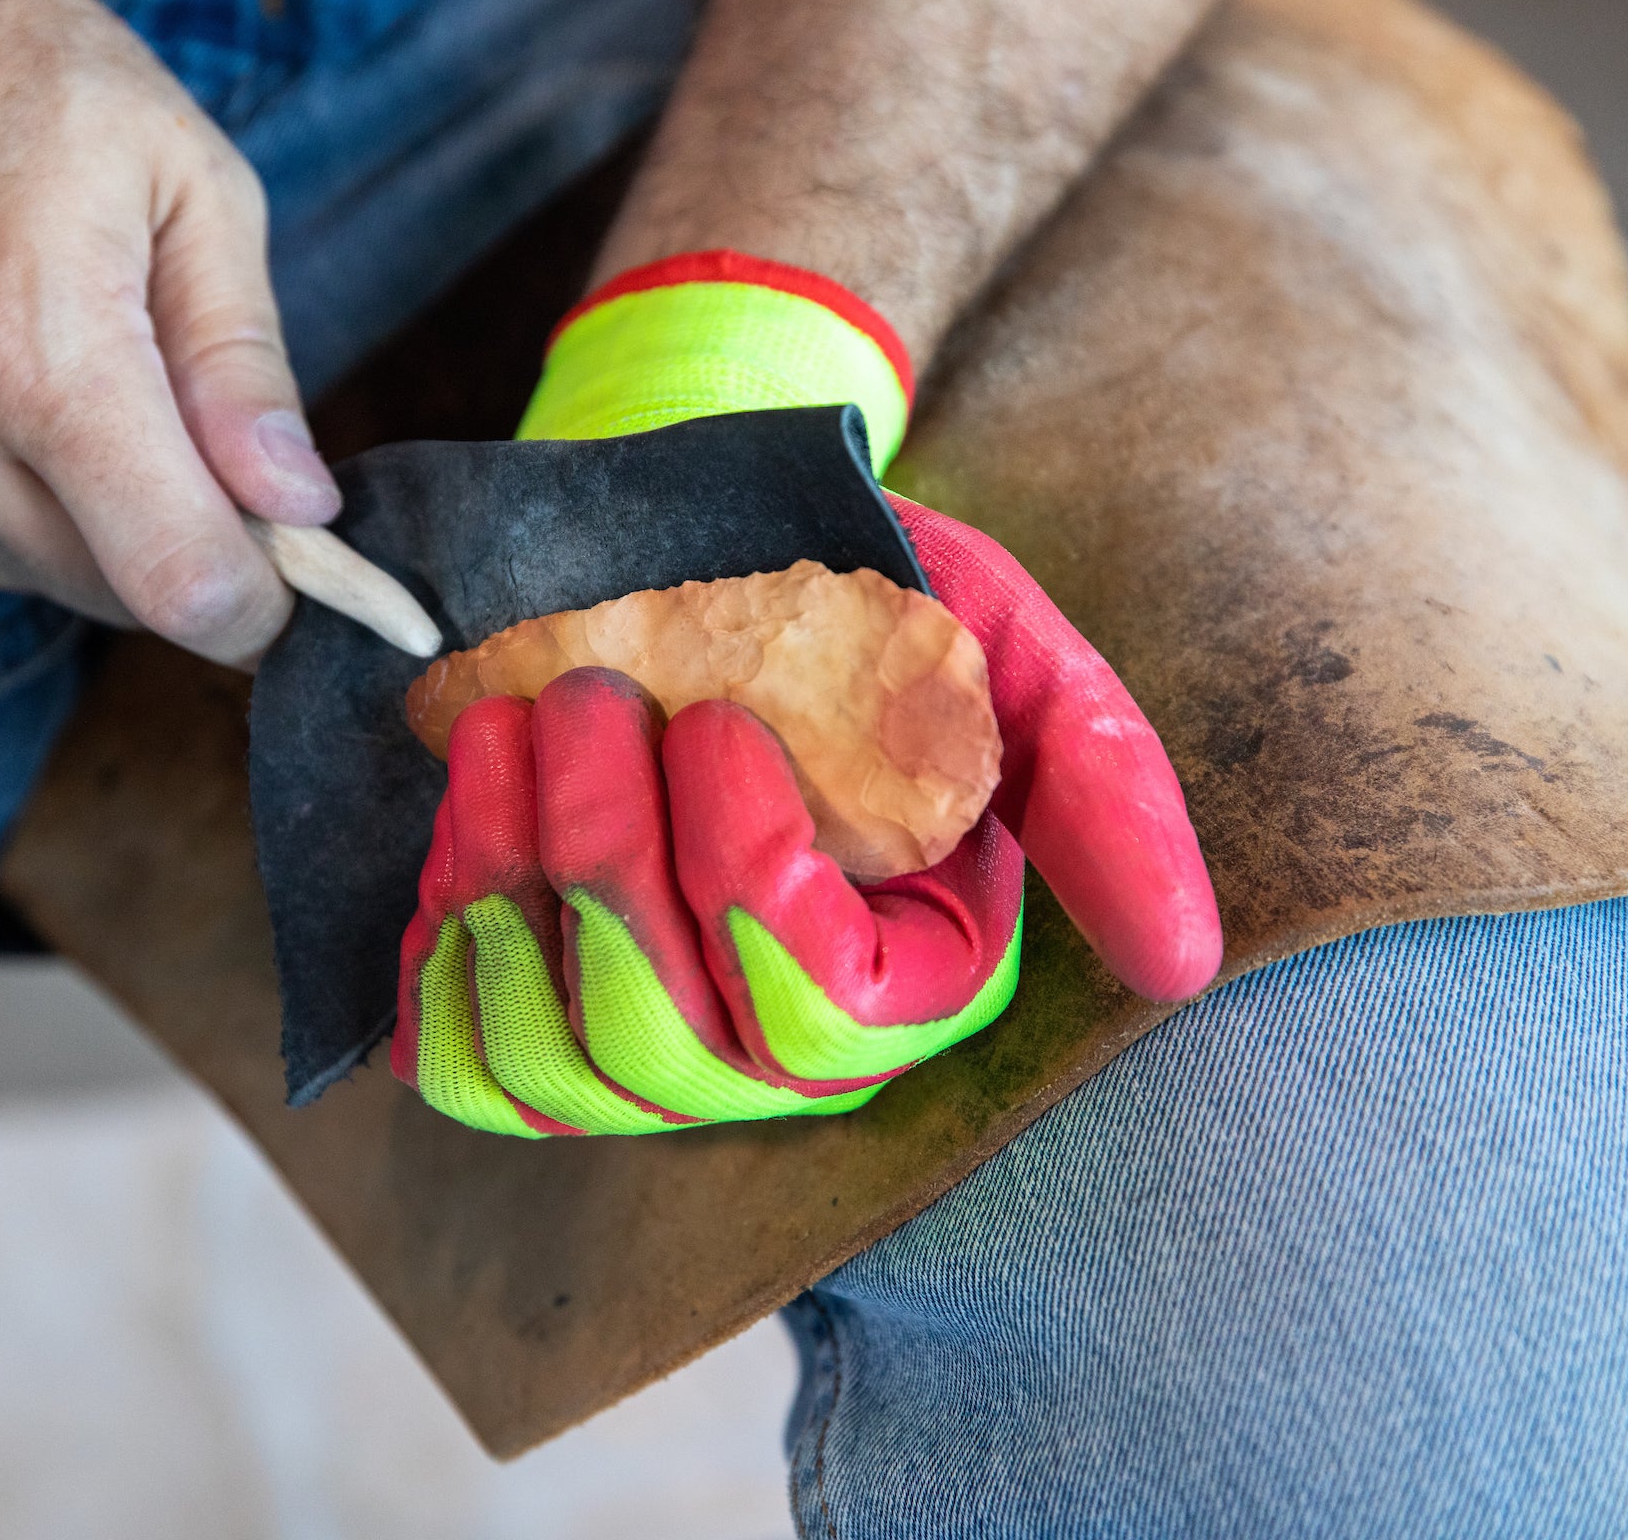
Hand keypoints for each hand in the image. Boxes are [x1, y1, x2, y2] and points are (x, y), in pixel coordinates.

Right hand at [0, 0, 336, 664]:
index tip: (292, 573)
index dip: (260, 603)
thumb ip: (243, 364)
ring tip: (77, 378)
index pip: (174, 584)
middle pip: (110, 596)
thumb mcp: (188, 181)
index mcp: (36, 354)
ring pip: (29, 576)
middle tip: (198, 442)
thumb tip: (297, 508)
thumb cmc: (11, 72)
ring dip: (88, 522)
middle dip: (180, 547)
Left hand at [391, 496, 1220, 1136]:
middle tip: (578, 702)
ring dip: (506, 893)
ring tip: (501, 735)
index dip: (747, 886)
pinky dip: (443, 968)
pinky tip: (454, 839)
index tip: (714, 721)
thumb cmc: (871, 602)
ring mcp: (652, 1052)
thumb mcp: (1011, 658)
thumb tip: (1184, 967)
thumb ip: (1102, 793)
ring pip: (558, 1063)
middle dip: (603, 867)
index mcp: (911, 981)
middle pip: (669, 1046)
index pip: (819, 1014)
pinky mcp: (540, 1028)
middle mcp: (782, 1048)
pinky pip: (470, 1071)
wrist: (714, 556)